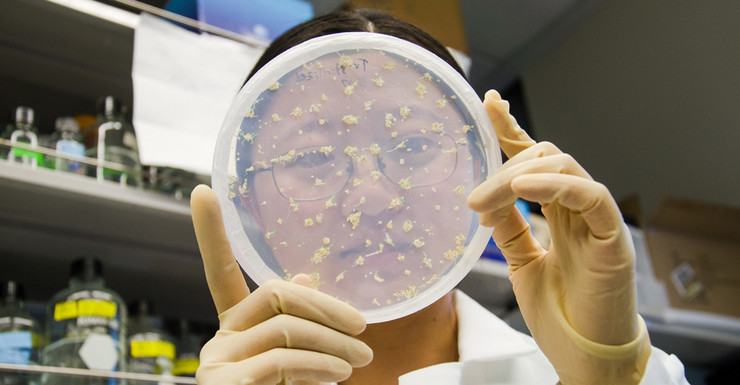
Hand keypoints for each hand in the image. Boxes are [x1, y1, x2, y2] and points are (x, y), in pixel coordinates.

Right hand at [190, 185, 372, 384]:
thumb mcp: (294, 362)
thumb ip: (294, 323)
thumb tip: (303, 279)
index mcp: (234, 330)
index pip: (220, 272)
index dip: (210, 232)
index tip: (202, 189)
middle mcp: (217, 340)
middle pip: (273, 293)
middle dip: (325, 305)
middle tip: (363, 324)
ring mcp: (216, 364)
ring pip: (286, 327)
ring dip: (335, 342)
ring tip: (362, 358)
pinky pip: (282, 359)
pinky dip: (320, 365)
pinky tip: (340, 374)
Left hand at [467, 91, 650, 384]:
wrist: (584, 354)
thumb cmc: (559, 312)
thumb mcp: (521, 262)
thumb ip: (509, 228)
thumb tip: (485, 200)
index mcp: (557, 211)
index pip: (534, 160)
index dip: (512, 129)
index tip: (488, 102)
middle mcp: (577, 208)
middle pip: (543, 158)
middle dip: (503, 168)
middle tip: (473, 201)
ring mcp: (596, 219)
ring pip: (563, 167)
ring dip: (518, 176)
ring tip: (485, 201)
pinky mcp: (612, 236)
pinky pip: (590, 195)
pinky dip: (557, 185)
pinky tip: (524, 187)